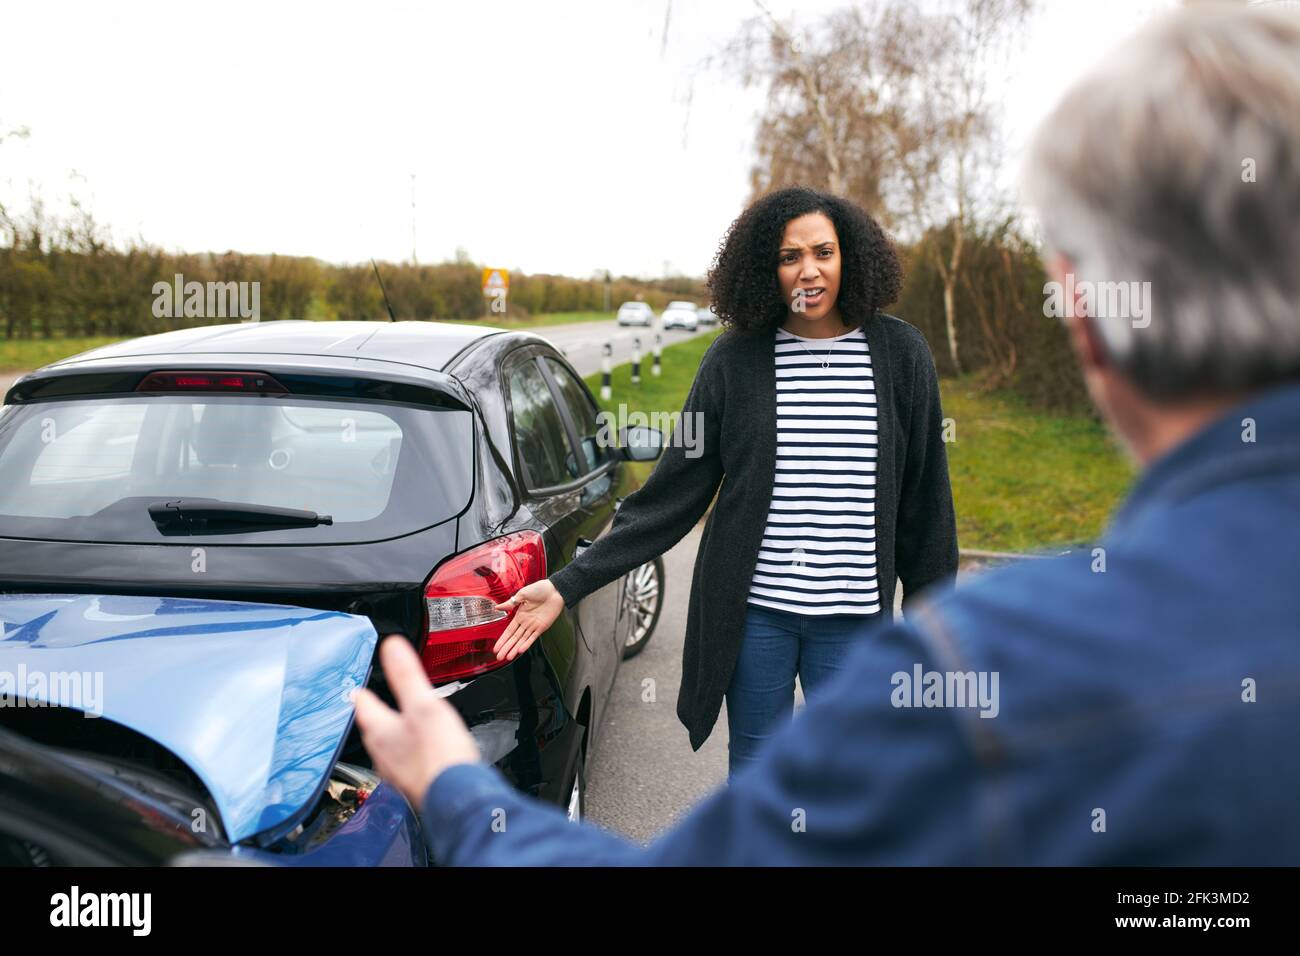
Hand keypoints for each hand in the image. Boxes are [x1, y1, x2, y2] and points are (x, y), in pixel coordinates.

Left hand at [352, 635, 480, 806]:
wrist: (456, 796)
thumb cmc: (439, 754)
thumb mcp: (424, 703)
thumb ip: (406, 674)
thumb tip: (391, 646)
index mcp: (380, 730)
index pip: (363, 704)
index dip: (363, 690)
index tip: (359, 687)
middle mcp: (382, 753)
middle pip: (373, 726)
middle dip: (377, 713)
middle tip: (376, 703)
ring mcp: (397, 770)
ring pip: (388, 745)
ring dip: (393, 733)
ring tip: (400, 723)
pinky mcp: (414, 782)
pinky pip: (405, 760)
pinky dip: (409, 751)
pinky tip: (421, 750)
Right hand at [491, 578, 564, 660]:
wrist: (555, 589)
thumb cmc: (540, 589)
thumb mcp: (522, 594)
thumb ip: (510, 603)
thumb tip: (497, 607)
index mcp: (520, 615)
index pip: (509, 631)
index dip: (502, 639)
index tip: (496, 647)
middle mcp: (526, 622)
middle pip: (514, 638)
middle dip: (506, 647)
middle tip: (499, 657)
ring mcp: (534, 626)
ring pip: (522, 640)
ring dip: (514, 648)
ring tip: (508, 657)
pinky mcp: (542, 627)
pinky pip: (533, 637)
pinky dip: (527, 644)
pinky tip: (520, 650)